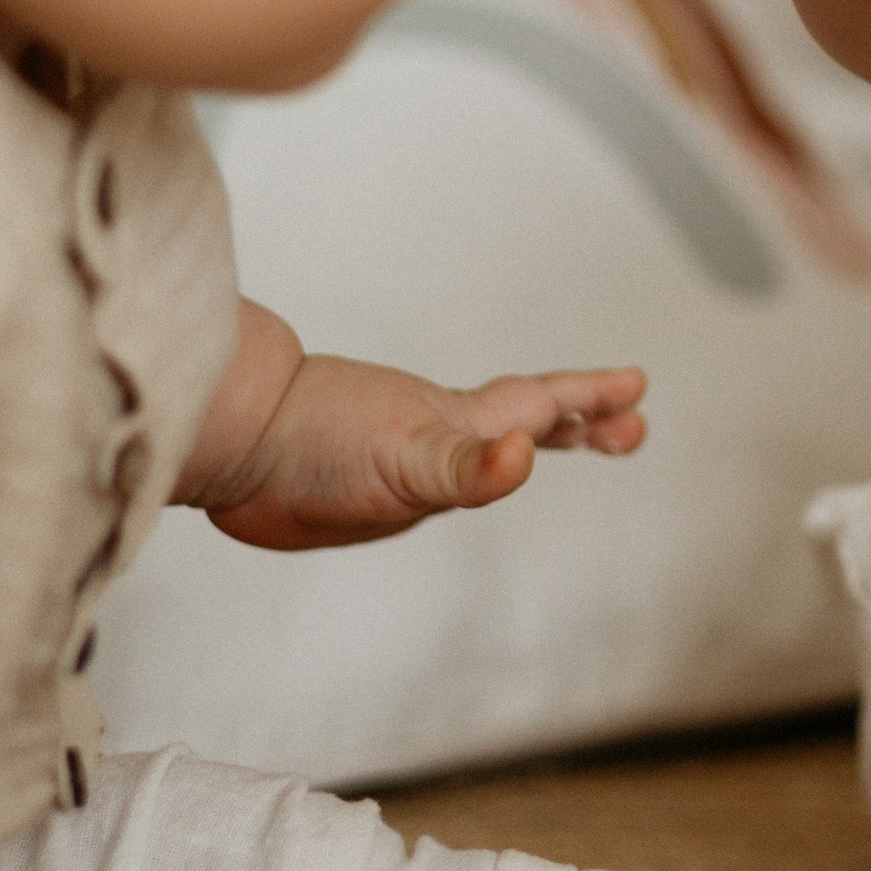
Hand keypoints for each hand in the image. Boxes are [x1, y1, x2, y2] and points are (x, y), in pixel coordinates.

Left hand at [193, 349, 645, 550]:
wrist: (233, 440)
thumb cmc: (312, 440)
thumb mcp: (402, 460)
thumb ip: (465, 466)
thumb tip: (526, 456)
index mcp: (458, 423)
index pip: (541, 406)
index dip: (591, 397)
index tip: (638, 386)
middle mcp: (439, 434)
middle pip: (526, 420)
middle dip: (582, 421)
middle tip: (630, 426)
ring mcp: (403, 455)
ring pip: (481, 441)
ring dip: (526, 437)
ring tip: (555, 440)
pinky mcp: (367, 483)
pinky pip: (430, 471)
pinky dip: (457, 471)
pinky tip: (451, 479)